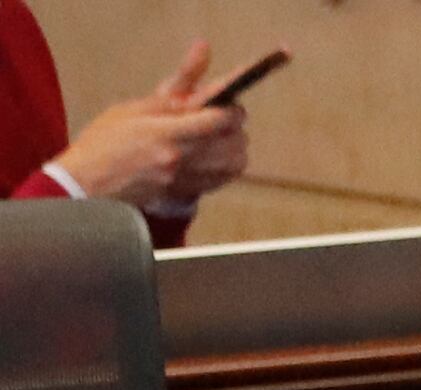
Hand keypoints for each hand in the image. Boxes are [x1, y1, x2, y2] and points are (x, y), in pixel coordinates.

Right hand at [55, 44, 245, 205]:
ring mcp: (185, 178)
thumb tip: (200, 70)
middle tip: (226, 118)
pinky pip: (223, 179)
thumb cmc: (103, 142)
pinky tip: (216, 155)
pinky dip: (228, 165)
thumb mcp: (132, 109)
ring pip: (234, 164)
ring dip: (236, 147)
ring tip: (222, 136)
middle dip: (236, 128)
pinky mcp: (185, 192)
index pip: (217, 120)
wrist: (87, 182)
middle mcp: (180, 158)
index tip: (231, 104)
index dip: (232, 110)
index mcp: (165, 133)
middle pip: (233, 143)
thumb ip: (171, 94)